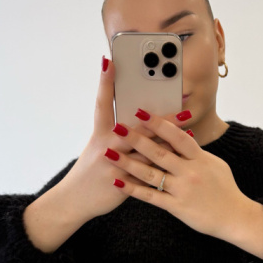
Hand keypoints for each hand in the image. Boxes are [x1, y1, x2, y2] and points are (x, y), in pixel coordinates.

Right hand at [56, 57, 190, 223]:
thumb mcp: (97, 148)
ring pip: (146, 146)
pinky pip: (150, 168)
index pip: (103, 103)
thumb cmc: (90, 172)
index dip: (105, 82)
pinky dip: (167, 157)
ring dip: (168, 132)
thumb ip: (116, 135)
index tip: (109, 60)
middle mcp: (107, 145)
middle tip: (177, 96)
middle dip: (158, 111)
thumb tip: (139, 117)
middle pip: (136, 124)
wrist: (75, 201)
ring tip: (186, 119)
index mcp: (100, 134)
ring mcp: (116, 163)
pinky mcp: (125, 181)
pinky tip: (182, 150)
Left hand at [104, 110, 250, 239]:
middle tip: (117, 127)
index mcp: (201, 159)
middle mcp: (190, 172)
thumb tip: (182, 136)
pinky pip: (151, 197)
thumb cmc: (225, 190)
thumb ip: (196, 153)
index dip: (159, 123)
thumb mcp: (215, 165)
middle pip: (160, 152)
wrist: (236, 218)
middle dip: (137, 138)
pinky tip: (118, 182)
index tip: (141, 112)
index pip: (178, 136)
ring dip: (127, 163)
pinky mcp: (177, 207)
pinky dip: (133, 189)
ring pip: (150, 174)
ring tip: (109, 153)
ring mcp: (182, 190)